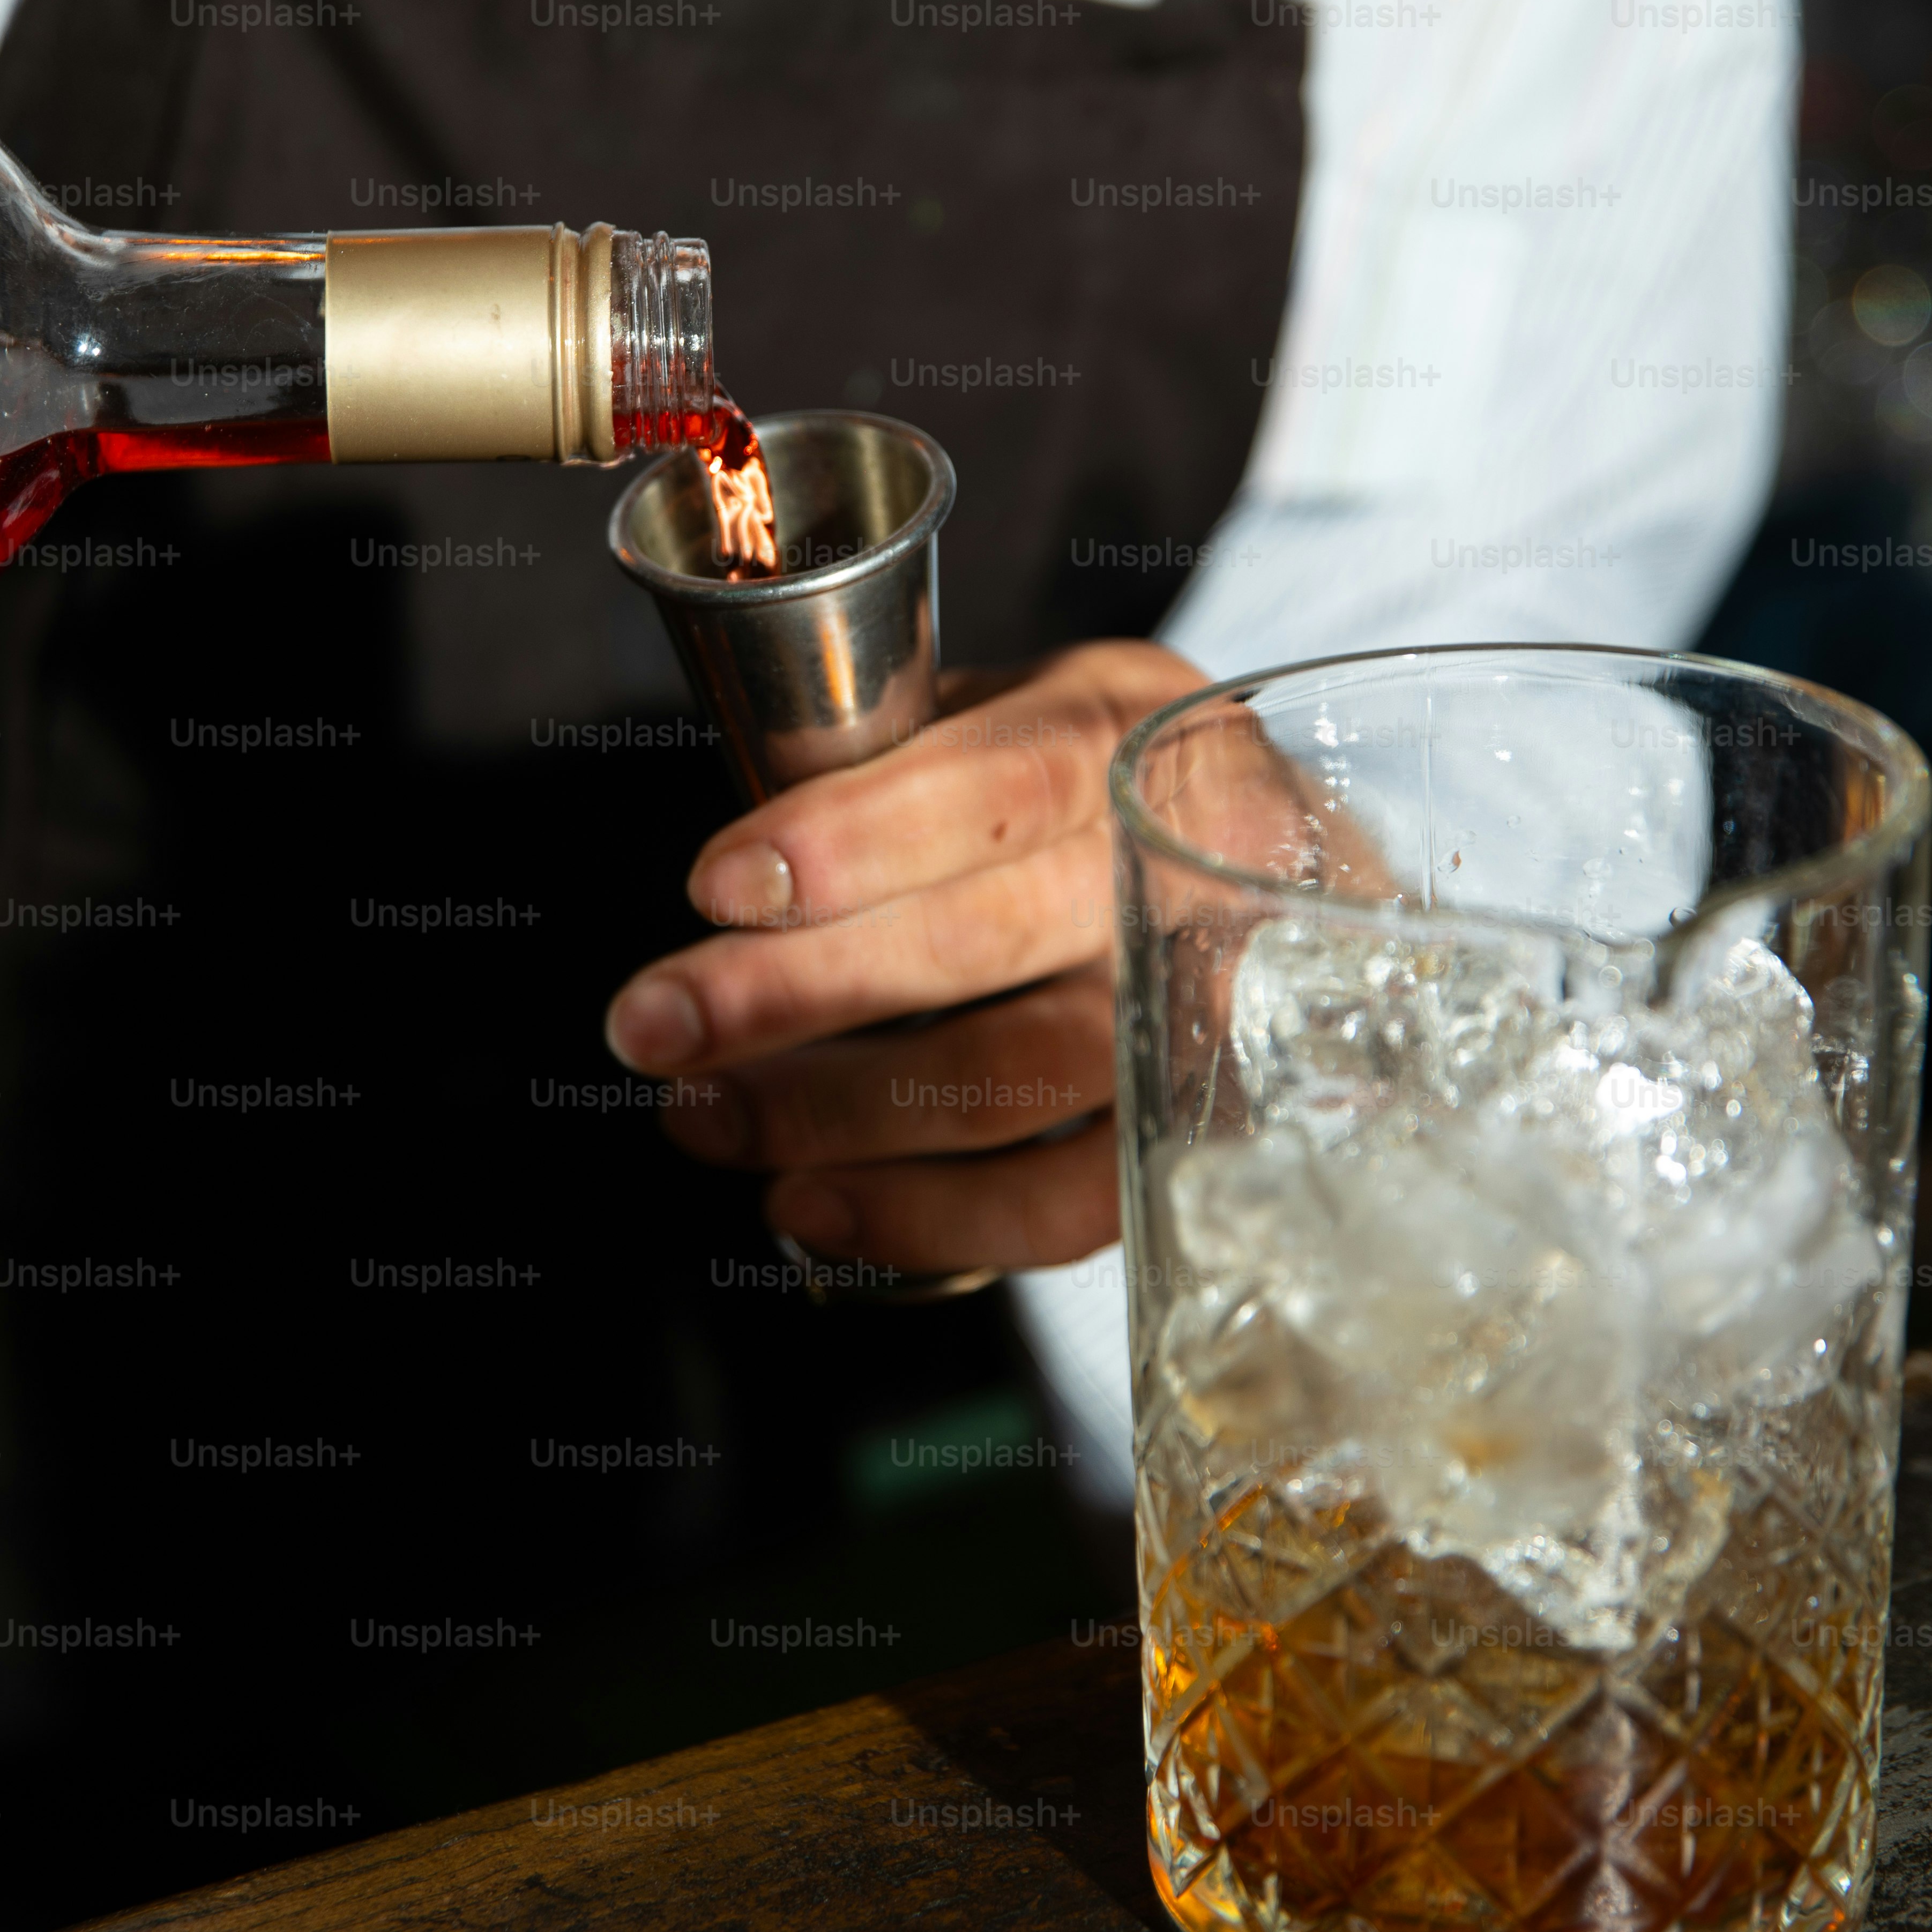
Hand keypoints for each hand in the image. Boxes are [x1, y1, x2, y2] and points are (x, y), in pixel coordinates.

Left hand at [605, 639, 1207, 1275]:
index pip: (999, 785)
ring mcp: (1209, 1012)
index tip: (718, 889)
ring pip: (1015, 1080)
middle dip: (797, 991)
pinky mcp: (1199, 1133)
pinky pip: (1066, 1202)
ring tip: (700, 1115)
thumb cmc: (1087, 789)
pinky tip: (807, 1205)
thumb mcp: (1006, 715)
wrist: (1277, 869)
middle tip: (655, 1026)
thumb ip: (895, 764)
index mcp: (1131, 733)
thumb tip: (738, 879)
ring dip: (833, 1111)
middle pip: (988, 941)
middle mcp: (1188, 870)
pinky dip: (926, 1216)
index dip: (854, 840)